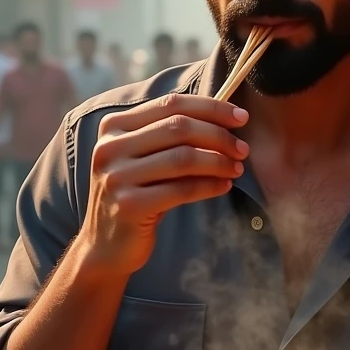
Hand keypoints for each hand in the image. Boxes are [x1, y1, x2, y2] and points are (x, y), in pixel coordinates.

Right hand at [79, 92, 249, 276]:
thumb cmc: (137, 195)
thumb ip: (170, 135)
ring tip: (237, 168)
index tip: (241, 118)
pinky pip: (182, 189)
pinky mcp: (129, 205)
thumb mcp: (144, 158)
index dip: (211, 108)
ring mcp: (117, 176)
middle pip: (179, 127)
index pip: (171, 104)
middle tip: (243, 149)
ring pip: (184, 158)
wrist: (106, 245)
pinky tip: (224, 186)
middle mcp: (110, 147)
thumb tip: (225, 118)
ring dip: (219, 161)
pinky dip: (210, 186)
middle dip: (219, 136)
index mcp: (114, 126)